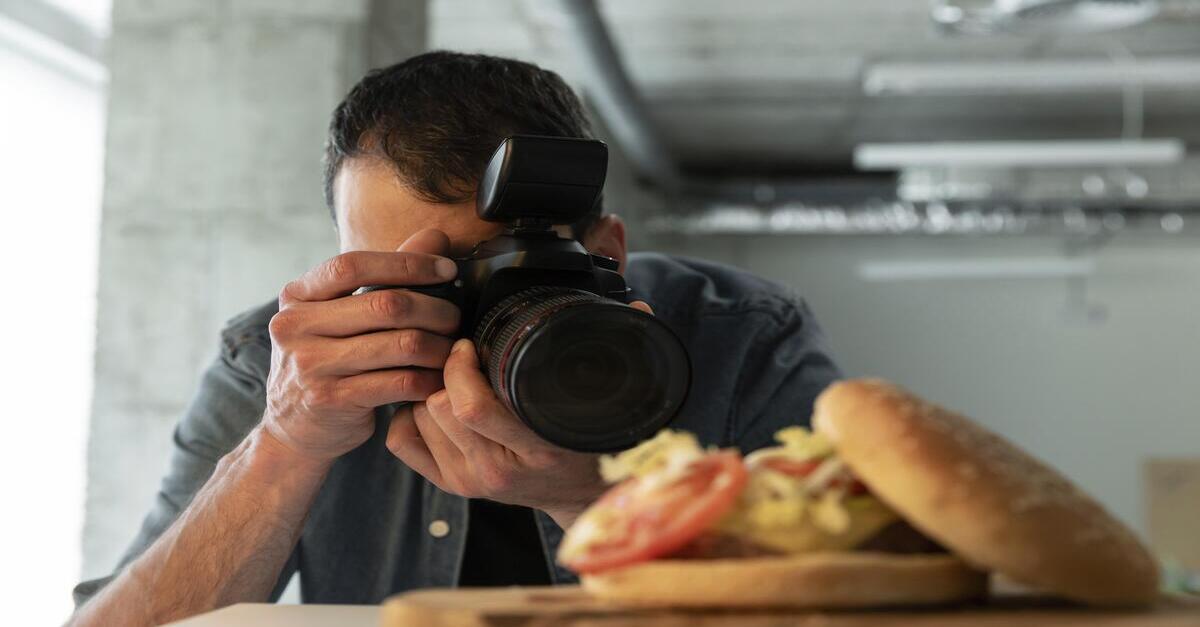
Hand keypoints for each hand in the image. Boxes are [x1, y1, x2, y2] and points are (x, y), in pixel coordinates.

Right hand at [262, 230, 460, 464]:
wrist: (292, 429)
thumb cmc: (326, 363)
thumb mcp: (339, 316)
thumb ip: (384, 275)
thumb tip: (435, 235)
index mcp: (297, 296)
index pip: (353, 264)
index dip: (406, 263)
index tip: (447, 268)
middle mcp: (295, 326)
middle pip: (385, 304)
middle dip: (434, 309)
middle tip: (456, 318)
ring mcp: (310, 365)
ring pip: (400, 344)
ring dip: (439, 347)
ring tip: (453, 350)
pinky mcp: (331, 400)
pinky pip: (400, 382)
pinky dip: (429, 380)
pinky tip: (440, 380)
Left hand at [385, 302, 653, 527]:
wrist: (586, 497)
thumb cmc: (594, 442)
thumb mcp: (610, 404)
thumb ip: (624, 353)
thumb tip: (639, 306)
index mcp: (534, 448)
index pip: (471, 407)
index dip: (461, 366)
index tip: (471, 341)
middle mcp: (496, 471)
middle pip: (439, 407)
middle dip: (443, 373)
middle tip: (458, 352)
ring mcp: (470, 482)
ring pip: (420, 418)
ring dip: (428, 391)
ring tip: (451, 375)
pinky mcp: (452, 486)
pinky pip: (403, 441)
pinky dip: (410, 415)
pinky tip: (435, 401)